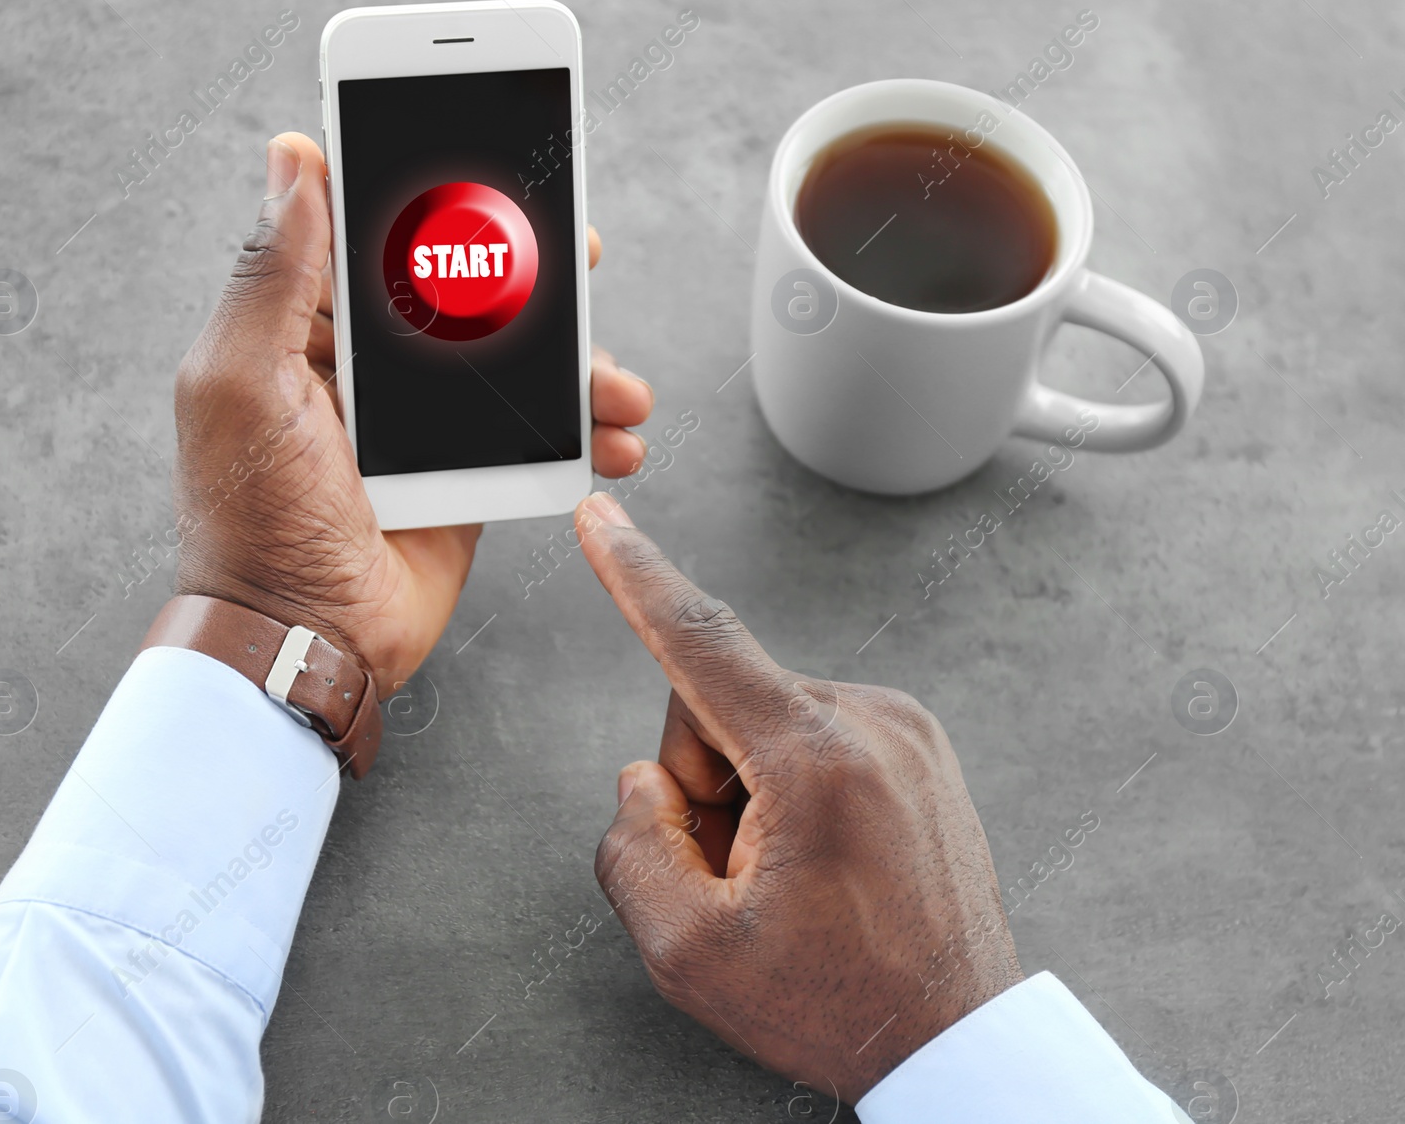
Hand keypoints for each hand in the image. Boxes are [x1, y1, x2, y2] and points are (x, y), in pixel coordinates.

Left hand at [170, 133, 653, 694]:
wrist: (303, 638)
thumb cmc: (251, 515)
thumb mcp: (243, 381)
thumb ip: (274, 274)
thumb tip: (292, 158)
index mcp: (303, 329)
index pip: (373, 238)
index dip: (430, 197)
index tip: (489, 164)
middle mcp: (365, 367)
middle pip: (462, 292)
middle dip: (531, 275)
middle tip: (581, 254)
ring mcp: (422, 423)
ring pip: (512, 362)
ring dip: (576, 363)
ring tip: (619, 385)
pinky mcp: (465, 474)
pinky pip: (534, 433)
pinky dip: (584, 433)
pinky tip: (616, 435)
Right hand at [574, 492, 1022, 1102]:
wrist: (956, 1040)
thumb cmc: (837, 1004)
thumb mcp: (689, 953)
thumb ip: (631, 847)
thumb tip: (643, 779)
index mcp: (817, 761)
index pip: (700, 642)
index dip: (634, 577)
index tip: (601, 518)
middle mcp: (872, 723)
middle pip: (717, 700)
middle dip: (701, 780)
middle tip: (736, 873)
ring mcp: (905, 729)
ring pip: (763, 717)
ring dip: (747, 789)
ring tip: (788, 878)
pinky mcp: (918, 744)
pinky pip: (813, 733)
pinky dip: (791, 785)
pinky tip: (822, 861)